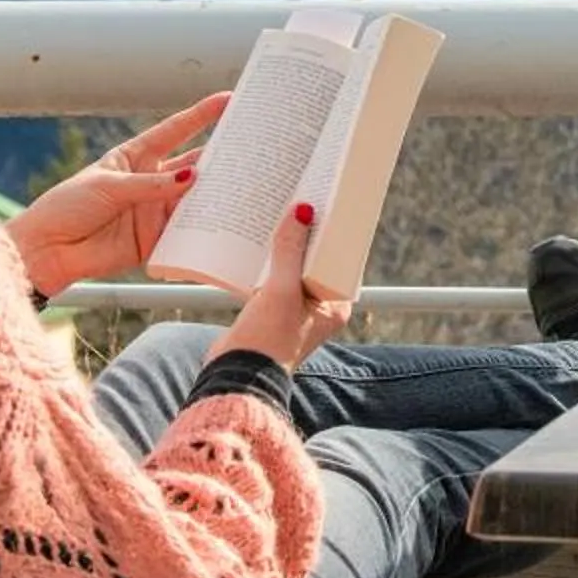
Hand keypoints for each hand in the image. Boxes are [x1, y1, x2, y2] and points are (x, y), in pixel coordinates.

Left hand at [5, 92, 229, 296]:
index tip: (229, 100)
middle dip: (220, 156)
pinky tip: (222, 224)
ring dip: (216, 193)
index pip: (176, 130)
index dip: (202, 115)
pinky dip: (203, 231)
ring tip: (245, 185)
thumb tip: (191, 180)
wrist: (46, 251)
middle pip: (193, 164)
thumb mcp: (109, 186)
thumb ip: (150, 185)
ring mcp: (154, 210)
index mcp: (135, 157)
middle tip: (250, 147)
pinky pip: (185, 234)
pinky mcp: (154, 240)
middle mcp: (150, 181)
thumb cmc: (66, 207)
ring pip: (194, 199)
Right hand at [210, 203, 353, 369]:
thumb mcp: (282, 290)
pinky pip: (273, 277)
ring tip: (280, 215)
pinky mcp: (271, 310)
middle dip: (308, 236)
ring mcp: (295, 309)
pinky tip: (259, 240)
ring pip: (293, 267)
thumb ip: (290, 250)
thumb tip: (302, 211)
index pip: (341, 260)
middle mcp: (319, 307)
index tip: (329, 205)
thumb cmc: (268, 340)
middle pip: (316, 261)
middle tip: (302, 202)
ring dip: (286, 247)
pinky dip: (268, 261)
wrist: (236, 374)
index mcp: (335, 305)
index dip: (335, 234)